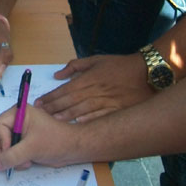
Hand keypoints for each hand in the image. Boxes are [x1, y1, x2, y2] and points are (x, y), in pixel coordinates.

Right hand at [0, 104, 76, 171]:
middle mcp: (17, 120)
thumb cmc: (54, 141)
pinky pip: (10, 151)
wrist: (72, 149)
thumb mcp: (31, 148)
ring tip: (24, 162)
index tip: (11, 150)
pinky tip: (27, 162)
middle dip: (4, 150)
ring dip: (11, 157)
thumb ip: (11, 156)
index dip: (2, 140)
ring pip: (3, 145)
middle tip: (12, 161)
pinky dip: (15, 160)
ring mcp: (19, 131)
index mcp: (19, 112)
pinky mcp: (23, 142)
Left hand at [35, 53, 151, 122]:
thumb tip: (58, 75)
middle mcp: (96, 90)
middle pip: (71, 101)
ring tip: (53, 122)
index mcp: (89, 78)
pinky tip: (77, 125)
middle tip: (41, 114)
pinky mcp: (116, 110)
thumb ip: (75, 66)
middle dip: (54, 108)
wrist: (145, 73)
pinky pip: (100, 117)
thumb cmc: (119, 65)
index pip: (66, 89)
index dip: (51, 97)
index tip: (39, 103)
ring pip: (83, 110)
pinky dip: (88, 121)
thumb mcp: (96, 60)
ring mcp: (106, 101)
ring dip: (67, 116)